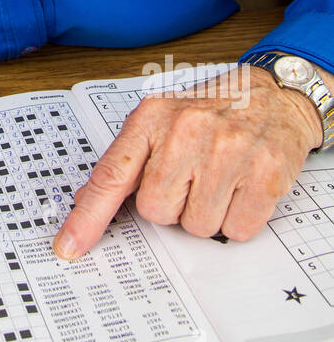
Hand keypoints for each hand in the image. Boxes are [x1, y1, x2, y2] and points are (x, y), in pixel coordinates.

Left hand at [53, 65, 325, 260]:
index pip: (112, 175)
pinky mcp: (265, 173)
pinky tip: (242, 187)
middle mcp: (188, 130)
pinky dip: (239, 218)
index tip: (68, 246)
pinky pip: (236, 229)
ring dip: (207, 213)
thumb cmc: (213, 110)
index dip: (88, 217)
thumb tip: (87, 200)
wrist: (274, 95)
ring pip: (196, 226)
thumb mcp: (161, 119)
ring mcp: (228, 151)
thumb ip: (125, 159)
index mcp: (153, 117)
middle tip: (193, 177)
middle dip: (173, 205)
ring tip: (220, 178)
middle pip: (156, 212)